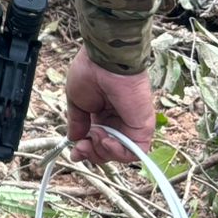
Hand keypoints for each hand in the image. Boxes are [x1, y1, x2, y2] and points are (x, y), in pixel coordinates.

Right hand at [66, 47, 155, 164]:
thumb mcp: (76, 101)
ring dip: (103, 151)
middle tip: (82, 147)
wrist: (104, 62)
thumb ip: (77, 122)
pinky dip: (118, 152)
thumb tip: (74, 139)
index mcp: (101, 114)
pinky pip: (134, 151)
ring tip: (96, 135)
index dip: (86, 149)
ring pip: (120, 154)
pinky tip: (106, 140)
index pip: (96, 140)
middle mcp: (117, 121)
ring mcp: (130, 125)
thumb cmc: (89, 73)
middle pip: (107, 150)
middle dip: (92, 153)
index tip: (75, 153)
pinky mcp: (143, 128)